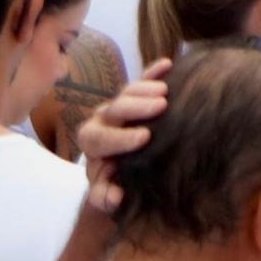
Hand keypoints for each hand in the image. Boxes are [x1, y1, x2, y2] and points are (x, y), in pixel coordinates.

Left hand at [73, 59, 173, 216]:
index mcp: (93, 143)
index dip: (120, 137)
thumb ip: (105, 196)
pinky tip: (168, 63)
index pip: (100, 138)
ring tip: (166, 90)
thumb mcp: (106, 193)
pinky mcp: (136, 95)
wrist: (118, 169)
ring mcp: (119, 104)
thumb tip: (116, 197)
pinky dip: (153, 71)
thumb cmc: (114, 182)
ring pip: (127, 91)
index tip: (144, 137)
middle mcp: (102, 120)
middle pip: (114, 108)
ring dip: (146, 87)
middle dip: (136, 106)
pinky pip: (142, 79)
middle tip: (160, 105)